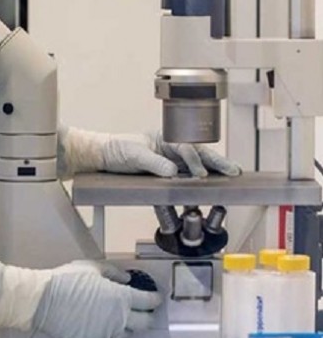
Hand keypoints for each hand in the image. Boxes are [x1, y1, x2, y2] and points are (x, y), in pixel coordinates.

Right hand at [32, 261, 161, 337]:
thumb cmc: (66, 281)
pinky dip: (109, 332)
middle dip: (147, 316)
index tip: (156, 297)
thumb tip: (125, 278)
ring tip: (119, 316)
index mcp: (122, 298)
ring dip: (127, 325)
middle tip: (144, 310)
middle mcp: (119, 319)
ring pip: (127, 333)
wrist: (43, 301)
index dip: (154, 299)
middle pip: (144, 323)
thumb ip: (113, 272)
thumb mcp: (91, 267)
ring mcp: (107, 333)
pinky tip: (100, 323)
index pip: (148, 301)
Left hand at [60, 127, 240, 178]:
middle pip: (199, 156)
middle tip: (233, 171)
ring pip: (194, 171)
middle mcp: (172, 151)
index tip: (200, 174)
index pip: (187, 148)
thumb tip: (172, 172)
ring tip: (227, 182)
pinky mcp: (163, 178)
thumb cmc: (118, 149)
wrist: (103, 158)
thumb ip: (153, 162)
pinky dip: (189, 192)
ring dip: (209, 177)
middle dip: (216, 163)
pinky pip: (180, 185)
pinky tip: (198, 198)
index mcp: (167, 139)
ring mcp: (169, 164)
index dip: (195, 161)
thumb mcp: (134, 154)